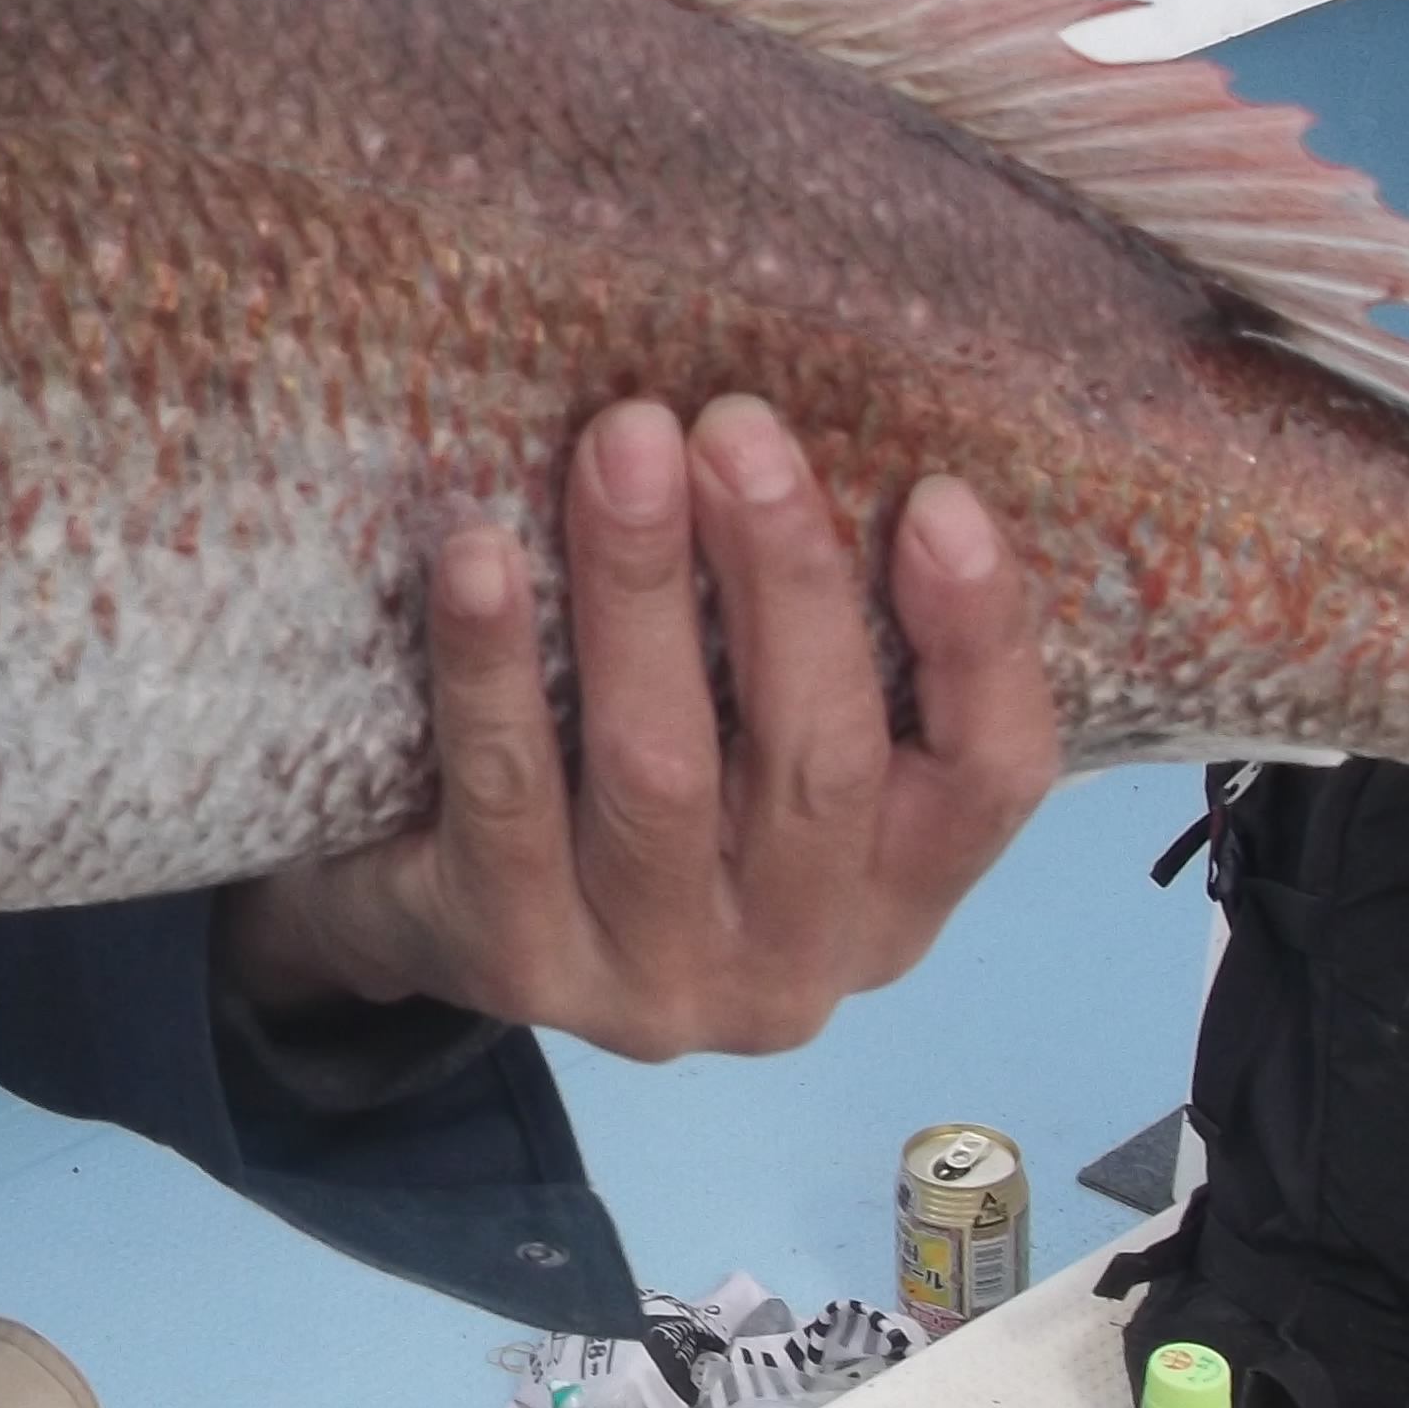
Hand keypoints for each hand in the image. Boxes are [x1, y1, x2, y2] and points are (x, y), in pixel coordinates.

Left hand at [220, 397, 1060, 1060]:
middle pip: (819, 761)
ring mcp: (648, 981)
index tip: (937, 495)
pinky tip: (479, 555)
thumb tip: (819, 437)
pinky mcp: (510, 961)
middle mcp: (790, 964)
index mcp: (891, 899)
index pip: (988, 778)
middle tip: (735, 426)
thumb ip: (802, 643)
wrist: (420, 910)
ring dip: (641, 591)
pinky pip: (505, 793)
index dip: (978, 639)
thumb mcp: (748, 741)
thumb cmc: (614, 787)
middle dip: (784, 575)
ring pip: (662, 771)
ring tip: (620, 448)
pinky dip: (492, 665)